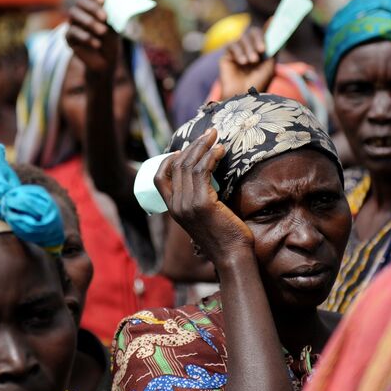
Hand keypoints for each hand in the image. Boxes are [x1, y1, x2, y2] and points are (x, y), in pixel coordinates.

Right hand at [65, 0, 119, 76]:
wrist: (106, 60)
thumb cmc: (111, 40)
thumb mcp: (114, 25)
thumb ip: (112, 13)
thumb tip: (116, 3)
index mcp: (89, 5)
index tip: (104, 0)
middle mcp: (79, 12)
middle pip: (79, 2)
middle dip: (92, 7)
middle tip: (105, 18)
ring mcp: (72, 24)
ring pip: (74, 15)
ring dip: (90, 22)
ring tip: (103, 32)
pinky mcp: (68, 38)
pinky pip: (72, 32)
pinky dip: (86, 37)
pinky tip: (97, 43)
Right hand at [155, 129, 254, 265]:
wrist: (232, 256)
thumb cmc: (224, 237)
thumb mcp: (203, 218)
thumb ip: (199, 202)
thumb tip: (208, 180)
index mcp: (173, 210)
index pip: (159, 179)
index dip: (169, 160)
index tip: (184, 148)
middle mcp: (176, 206)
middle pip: (177, 166)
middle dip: (192, 146)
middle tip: (208, 134)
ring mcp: (187, 204)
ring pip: (189, 165)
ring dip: (203, 147)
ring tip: (215, 136)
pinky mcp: (202, 203)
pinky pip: (203, 171)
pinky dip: (211, 156)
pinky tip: (220, 150)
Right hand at [218, 27, 275, 98]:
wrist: (243, 97)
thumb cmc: (259, 83)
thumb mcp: (270, 63)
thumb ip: (273, 44)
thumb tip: (275, 23)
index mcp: (261, 51)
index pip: (263, 34)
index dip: (268, 27)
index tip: (274, 20)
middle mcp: (249, 49)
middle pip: (252, 32)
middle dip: (258, 39)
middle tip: (262, 50)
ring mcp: (237, 52)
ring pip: (242, 38)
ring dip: (249, 48)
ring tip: (252, 61)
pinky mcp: (227, 56)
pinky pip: (232, 45)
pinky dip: (239, 52)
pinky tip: (243, 62)